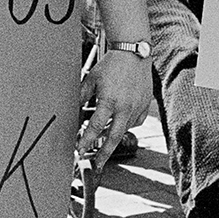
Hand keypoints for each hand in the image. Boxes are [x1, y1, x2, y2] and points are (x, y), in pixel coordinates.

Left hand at [77, 47, 150, 173]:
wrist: (134, 53)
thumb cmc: (111, 65)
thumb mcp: (92, 78)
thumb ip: (82, 95)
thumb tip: (72, 109)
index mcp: (109, 101)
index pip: (95, 127)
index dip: (86, 141)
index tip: (79, 150)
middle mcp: (125, 107)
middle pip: (113, 137)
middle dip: (104, 154)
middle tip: (97, 165)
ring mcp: (137, 108)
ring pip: (124, 129)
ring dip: (113, 136)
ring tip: (104, 141)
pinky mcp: (146, 106)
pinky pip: (136, 122)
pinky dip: (127, 124)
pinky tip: (120, 122)